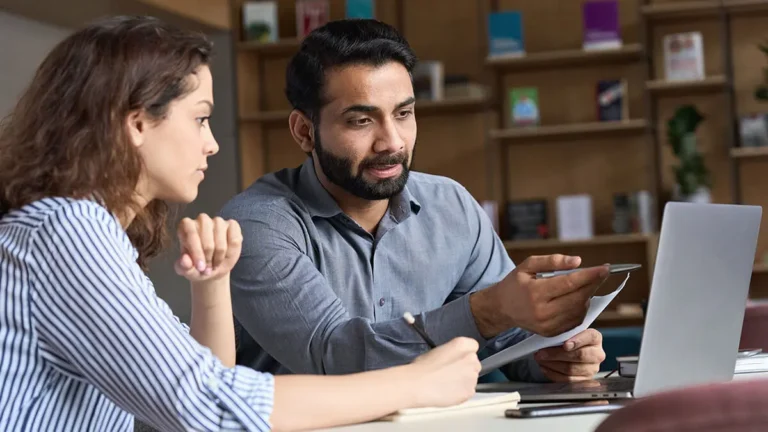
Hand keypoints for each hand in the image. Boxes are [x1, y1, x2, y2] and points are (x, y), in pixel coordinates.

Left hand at [174, 214, 242, 282]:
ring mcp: (218, 221)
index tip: (200, 267)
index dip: (196, 252)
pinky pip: (234, 239)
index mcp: (186, 226)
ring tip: (215, 264)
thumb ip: (183, 267)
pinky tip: (225, 255)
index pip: (191, 234)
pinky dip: (231, 251)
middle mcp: (202, 220)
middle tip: (207, 269)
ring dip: (219, 256)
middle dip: (208, 256)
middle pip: (206, 237)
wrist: (214, 268)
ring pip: (221, 239)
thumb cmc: (197, 267)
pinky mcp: (232, 225)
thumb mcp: (188, 271)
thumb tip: (184, 260)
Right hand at [407, 337, 480, 407]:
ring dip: (463, 381)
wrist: (417, 385)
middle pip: (474, 363)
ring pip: (472, 378)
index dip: (464, 353)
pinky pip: (468, 391)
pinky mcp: (470, 392)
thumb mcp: (436, 351)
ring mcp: (472, 376)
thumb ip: (450, 353)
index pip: (472, 346)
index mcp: (462, 345)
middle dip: (465, 368)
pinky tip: (448, 392)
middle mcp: (471, 359)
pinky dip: (461, 393)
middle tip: (450, 373)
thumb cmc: (421, 367)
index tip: (456, 359)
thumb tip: (451, 360)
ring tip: (447, 384)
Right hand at [471, 255, 608, 337]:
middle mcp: (542, 312)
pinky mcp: (551, 333)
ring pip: (579, 310)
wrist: (502, 308)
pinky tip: (576, 298)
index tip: (605, 268)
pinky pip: (575, 320)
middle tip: (601, 273)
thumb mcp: (528, 265)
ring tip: (584, 284)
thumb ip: (552, 261)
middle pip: (578, 298)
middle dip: (593, 284)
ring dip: (587, 296)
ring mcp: (547, 325)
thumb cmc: (516, 283)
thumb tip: (578, 261)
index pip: (569, 283)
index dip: (590, 276)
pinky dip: (581, 308)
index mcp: (535, 292)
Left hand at [534, 329, 605, 381]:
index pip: (590, 337)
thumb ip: (563, 332)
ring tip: (540, 359)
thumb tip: (549, 335)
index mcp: (595, 338)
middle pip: (579, 355)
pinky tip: (544, 367)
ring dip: (552, 364)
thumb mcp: (567, 332)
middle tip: (541, 352)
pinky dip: (553, 373)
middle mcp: (597, 354)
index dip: (577, 341)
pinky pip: (567, 380)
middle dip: (557, 354)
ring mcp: (592, 369)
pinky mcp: (584, 380)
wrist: (571, 351)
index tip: (565, 344)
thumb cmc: (567, 339)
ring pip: (571, 369)